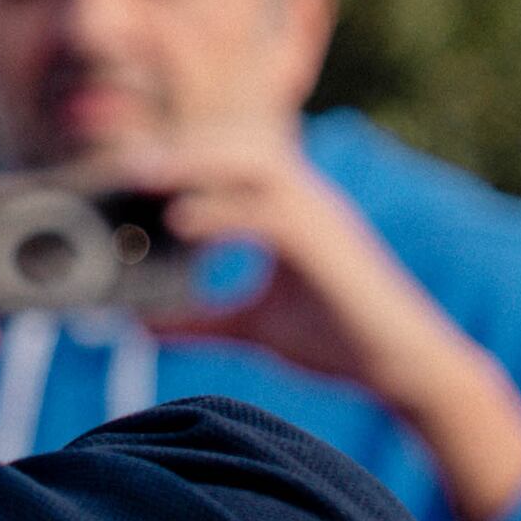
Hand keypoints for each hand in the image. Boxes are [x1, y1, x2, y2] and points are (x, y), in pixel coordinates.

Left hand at [97, 124, 520, 520]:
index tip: (122, 174)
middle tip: (118, 166)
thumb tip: (138, 326)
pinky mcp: (325, 243)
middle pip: (235, 150)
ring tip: (139, 175)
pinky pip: (268, 212)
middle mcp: (305, 201)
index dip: (177, 163)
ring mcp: (319, 216)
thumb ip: (200, 320)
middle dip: (176, 151)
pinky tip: (182, 222)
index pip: (226, 168)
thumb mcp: (252, 327)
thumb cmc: (336, 341)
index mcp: (287, 212)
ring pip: (251, 165)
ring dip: (193, 164)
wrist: (403, 370)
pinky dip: (222, 211)